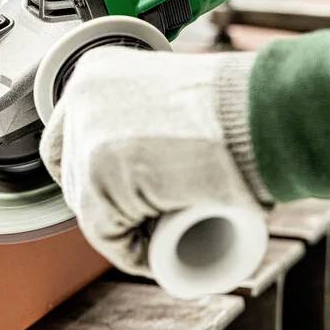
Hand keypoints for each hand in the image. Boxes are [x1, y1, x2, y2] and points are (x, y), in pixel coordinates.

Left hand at [39, 47, 269, 275]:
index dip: (91, 172)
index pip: (66, 138)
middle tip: (154, 219)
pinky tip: (158, 256)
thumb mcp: (175, 97)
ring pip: (92, 209)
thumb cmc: (239, 106)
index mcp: (93, 73)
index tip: (125, 193)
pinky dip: (131, 253)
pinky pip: (107, 233)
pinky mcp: (101, 179)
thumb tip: (149, 154)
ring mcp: (86, 139)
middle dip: (110, 205)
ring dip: (125, 231)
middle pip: (75, 174)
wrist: (263, 112)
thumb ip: (151, 113)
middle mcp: (80, 100)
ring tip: (166, 237)